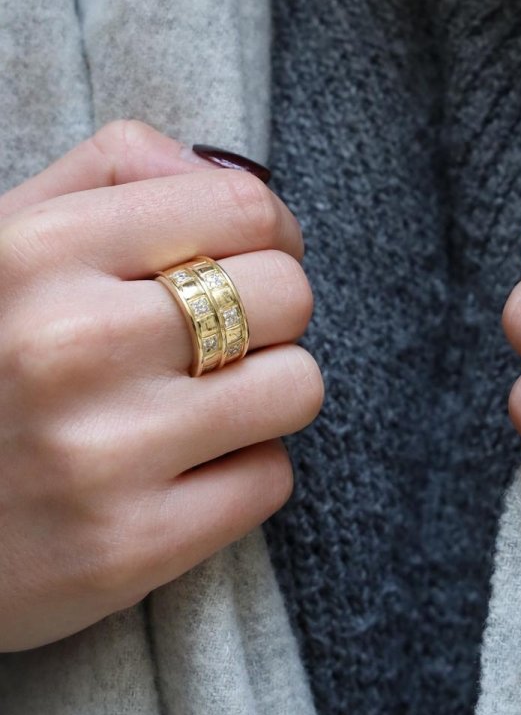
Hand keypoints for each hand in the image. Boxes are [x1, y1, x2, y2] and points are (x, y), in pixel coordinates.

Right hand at [0, 120, 321, 651]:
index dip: (271, 231)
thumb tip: (221, 167)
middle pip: (288, 293)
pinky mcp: (127, 548)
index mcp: (38, 250)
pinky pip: (270, 480)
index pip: (244, 206)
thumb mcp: (5, 242)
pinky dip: (240, 471)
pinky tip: (179, 470)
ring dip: (264, 393)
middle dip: (269, 313)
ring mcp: (100, 452)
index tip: (254, 257)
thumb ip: (110, 175)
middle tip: (218, 339)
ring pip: (296, 386)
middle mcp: (70, 344)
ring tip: (199, 403)